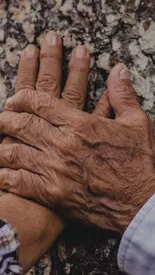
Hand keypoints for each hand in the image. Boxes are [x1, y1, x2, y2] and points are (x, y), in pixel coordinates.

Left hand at [1, 55, 154, 232]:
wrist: (139, 204)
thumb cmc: (139, 164)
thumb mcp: (137, 124)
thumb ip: (122, 95)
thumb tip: (118, 70)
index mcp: (79, 125)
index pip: (40, 104)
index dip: (22, 98)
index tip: (15, 99)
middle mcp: (62, 145)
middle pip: (22, 125)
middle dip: (6, 118)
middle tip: (0, 116)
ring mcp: (54, 171)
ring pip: (15, 152)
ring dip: (1, 144)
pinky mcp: (52, 195)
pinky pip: (19, 182)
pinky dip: (5, 175)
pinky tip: (0, 172)